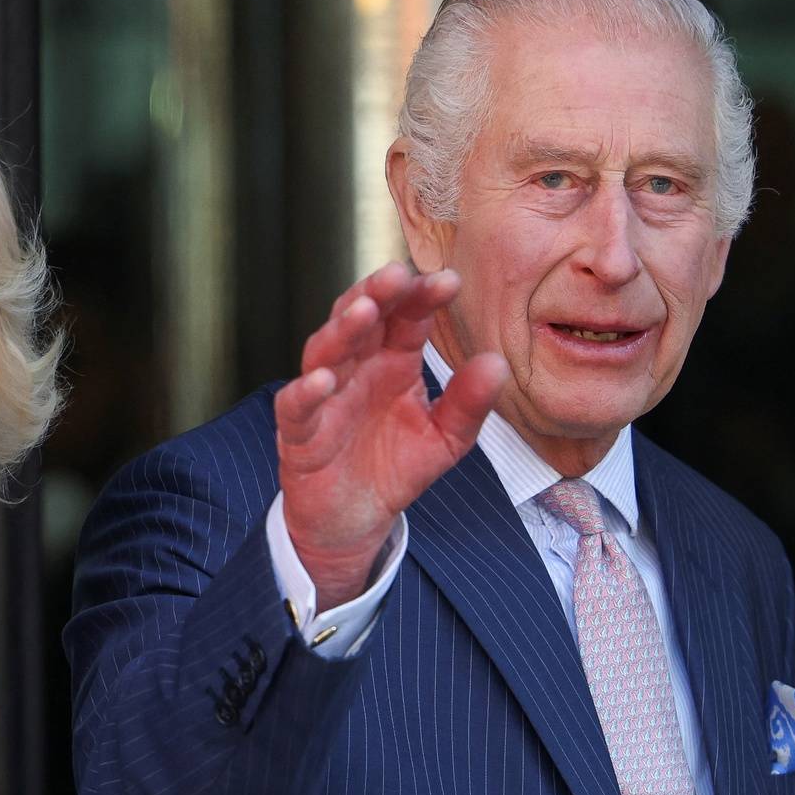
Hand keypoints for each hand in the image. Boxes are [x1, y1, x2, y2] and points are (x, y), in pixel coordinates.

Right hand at [275, 262, 507, 609]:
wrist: (354, 520)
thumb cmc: (393, 468)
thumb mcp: (444, 439)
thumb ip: (469, 404)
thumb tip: (498, 363)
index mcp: (392, 362)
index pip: (405, 317)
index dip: (422, 297)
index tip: (449, 282)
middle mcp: (356, 369)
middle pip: (360, 319)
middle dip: (377, 294)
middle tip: (398, 274)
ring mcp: (324, 397)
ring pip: (325, 351)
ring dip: (342, 329)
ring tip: (364, 311)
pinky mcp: (299, 433)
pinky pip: (296, 407)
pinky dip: (306, 392)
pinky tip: (323, 380)